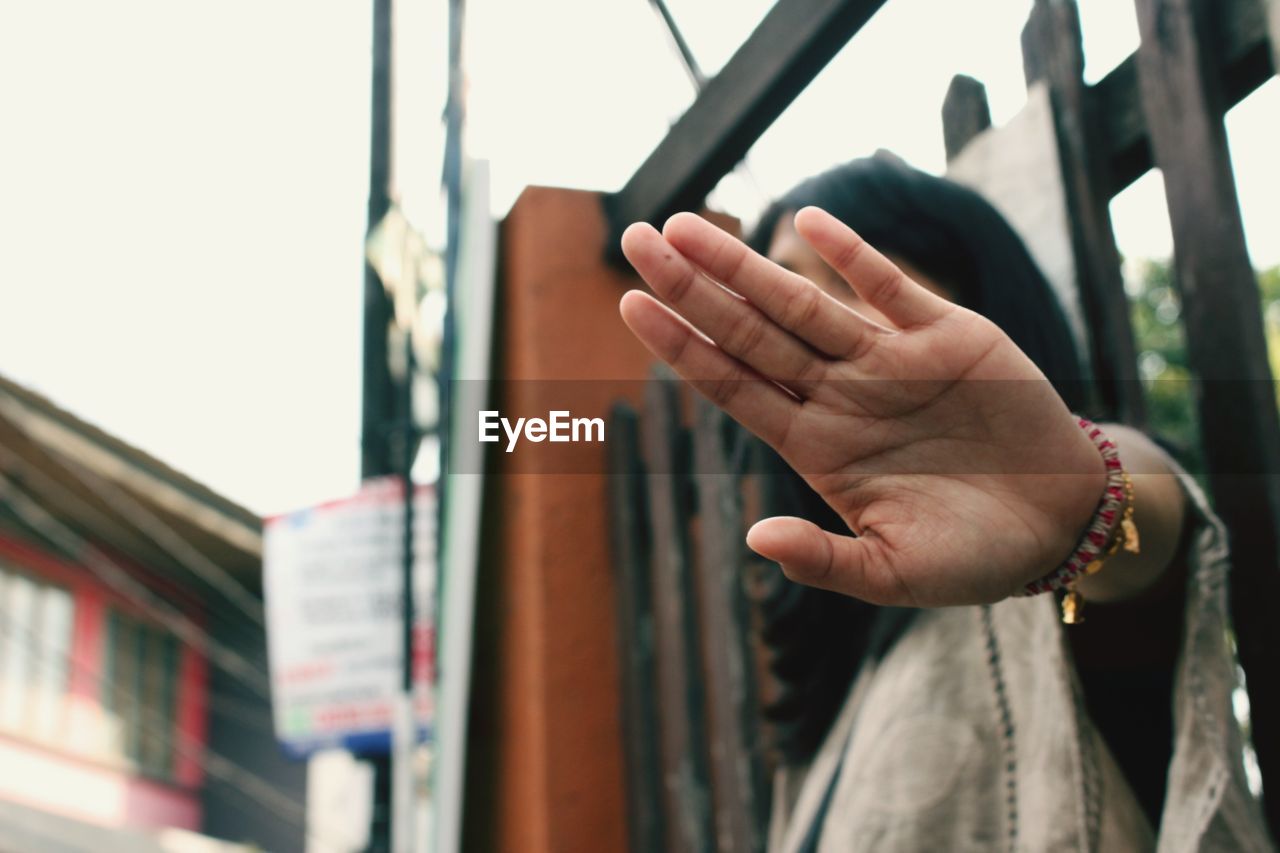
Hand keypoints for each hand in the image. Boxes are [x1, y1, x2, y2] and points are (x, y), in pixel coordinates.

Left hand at [619, 208, 1105, 606]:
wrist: (1060, 519)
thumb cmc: (973, 555)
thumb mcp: (896, 574)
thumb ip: (826, 560)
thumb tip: (756, 538)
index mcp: (816, 448)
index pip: (732, 386)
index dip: (681, 347)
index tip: (631, 305)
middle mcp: (838, 396)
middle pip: (749, 332)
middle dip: (692, 288)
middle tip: (636, 240)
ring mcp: (887, 362)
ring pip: (802, 301)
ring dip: (746, 264)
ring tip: (687, 224)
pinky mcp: (946, 336)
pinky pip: (889, 287)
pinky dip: (851, 253)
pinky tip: (804, 221)